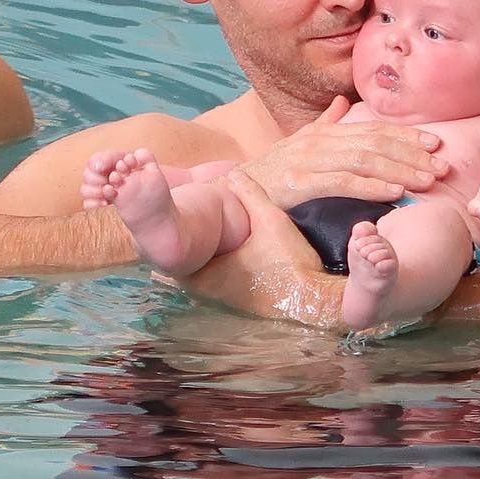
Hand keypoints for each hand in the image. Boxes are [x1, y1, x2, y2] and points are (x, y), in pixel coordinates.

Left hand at [179, 170, 341, 326]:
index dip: (169, 243)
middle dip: (185, 251)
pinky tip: (229, 257)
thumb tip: (233, 174)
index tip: (167, 228)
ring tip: (202, 240)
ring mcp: (224, 301)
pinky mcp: (239, 304)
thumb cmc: (288, 263)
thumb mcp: (270, 221)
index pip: (171, 262)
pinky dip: (216, 270)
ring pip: (201, 278)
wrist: (312, 300)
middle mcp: (209, 292)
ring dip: (201, 261)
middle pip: (184, 270)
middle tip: (184, 230)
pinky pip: (217, 284)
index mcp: (207, 275)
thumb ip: (250, 195)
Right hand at [237, 96, 448, 208]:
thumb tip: (339, 103)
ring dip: (402, 170)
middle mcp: (320, 141)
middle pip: (376, 143)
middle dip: (413, 153)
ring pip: (365, 160)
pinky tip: (396, 193)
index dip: (407, 136)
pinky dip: (372, 186)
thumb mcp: (297, 144)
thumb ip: (322, 123)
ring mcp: (309, 160)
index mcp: (324, 132)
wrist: (232, 191)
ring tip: (428, 180)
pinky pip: (343, 183)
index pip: (374, 130)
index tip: (436, 144)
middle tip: (443, 164)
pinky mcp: (300, 184)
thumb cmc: (269, 172)